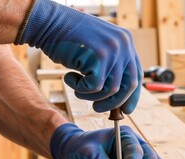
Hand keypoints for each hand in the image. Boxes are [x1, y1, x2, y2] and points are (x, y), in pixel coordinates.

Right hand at [16, 0, 141, 113]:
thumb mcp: (98, 48)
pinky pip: (94, 88)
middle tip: (97, 107)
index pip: (137, 74)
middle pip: (129, 85)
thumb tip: (118, 96)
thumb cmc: (68, 38)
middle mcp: (123, 45)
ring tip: (77, 88)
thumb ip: (111, 64)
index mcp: (126, 41)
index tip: (126, 110)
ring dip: (91, 95)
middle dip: (113, 103)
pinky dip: (80, 89)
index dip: (132, 95)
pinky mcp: (99, 58)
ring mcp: (112, 50)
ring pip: (110, 90)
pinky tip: (69, 77)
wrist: (48, 23)